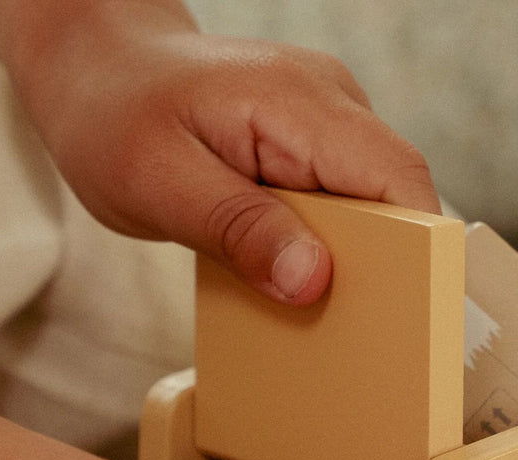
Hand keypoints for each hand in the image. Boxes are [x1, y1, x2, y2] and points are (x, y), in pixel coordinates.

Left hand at [0, 0, 440, 303]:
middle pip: (400, 198)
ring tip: (320, 310)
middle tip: (359, 333)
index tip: (411, 316)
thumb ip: (237, 229)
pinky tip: (298, 277)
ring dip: (359, 264)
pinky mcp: (314, 148)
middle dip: (392, 269)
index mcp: (299, 103)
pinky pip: (347, 206)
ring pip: (378, 208)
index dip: (421, 250)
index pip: (398, 177)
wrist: (95, 68)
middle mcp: (331, 105)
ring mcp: (327, 124)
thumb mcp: (159, 182)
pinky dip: (333, 249)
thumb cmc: (114, 116)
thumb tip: (312, 280)